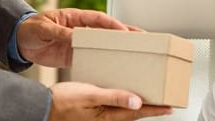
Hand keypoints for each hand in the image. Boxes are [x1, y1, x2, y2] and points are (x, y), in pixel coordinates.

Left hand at [17, 8, 134, 67]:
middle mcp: (80, 29)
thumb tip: (75, 36)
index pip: (98, 19)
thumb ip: (60, 33)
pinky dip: (102, 61)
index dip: (112, 24)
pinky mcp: (73, 55)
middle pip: (107, 30)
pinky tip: (114, 66)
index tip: (124, 31)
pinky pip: (91, 58)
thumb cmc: (30, 28)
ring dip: (118, 48)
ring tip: (137, 52)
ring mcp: (78, 43)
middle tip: (143, 37)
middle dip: (125, 33)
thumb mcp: (44, 28)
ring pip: (103, 45)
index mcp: (75, 17)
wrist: (18, 42)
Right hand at [48, 81, 172, 119]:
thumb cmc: (63, 102)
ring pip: (124, 112)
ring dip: (137, 107)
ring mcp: (99, 118)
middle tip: (165, 104)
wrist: (43, 107)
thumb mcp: (91, 96)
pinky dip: (123, 104)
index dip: (155, 109)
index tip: (170, 107)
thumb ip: (114, 97)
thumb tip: (137, 101)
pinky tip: (124, 98)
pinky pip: (113, 110)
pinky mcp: (93, 114)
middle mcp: (106, 119)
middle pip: (133, 114)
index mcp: (108, 116)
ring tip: (149, 100)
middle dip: (149, 109)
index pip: (138, 112)